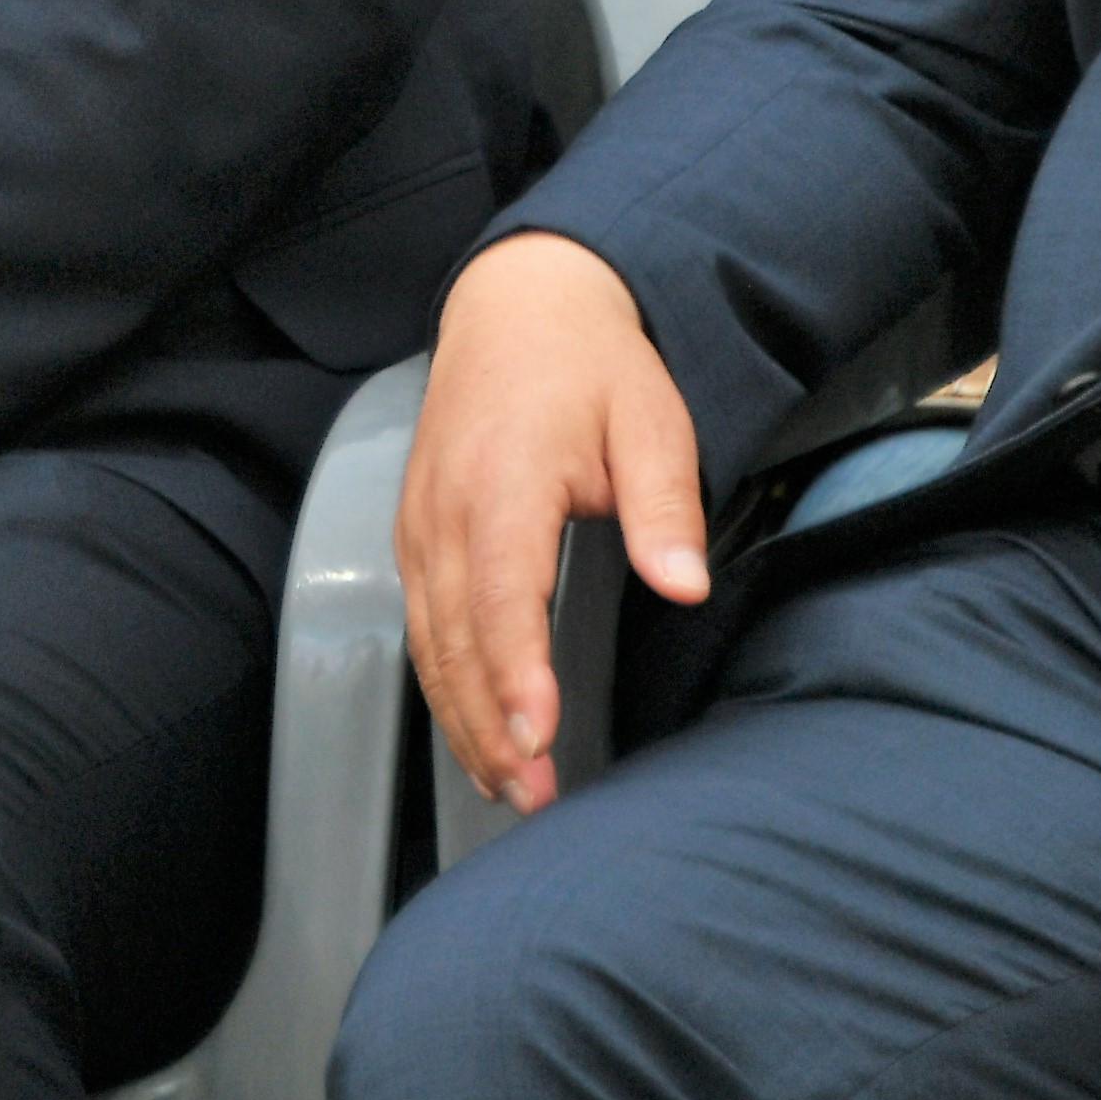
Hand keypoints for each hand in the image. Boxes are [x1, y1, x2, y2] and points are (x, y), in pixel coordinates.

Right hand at [400, 233, 707, 813]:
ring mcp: (420, 524)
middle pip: (454, 638)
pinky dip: (445, 687)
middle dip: (489, 724)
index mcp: (502, 479)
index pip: (500, 594)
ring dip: (463, 720)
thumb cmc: (589, 363)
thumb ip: (663, 503)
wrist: (517, 303)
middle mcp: (445, 509)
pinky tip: (477, 734)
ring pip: (429, 642)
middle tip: (534, 796)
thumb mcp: (651, 416)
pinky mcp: (415, 535)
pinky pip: (421, 626)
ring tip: (509, 788)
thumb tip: (685, 584)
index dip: (515, 672)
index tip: (539, 736)